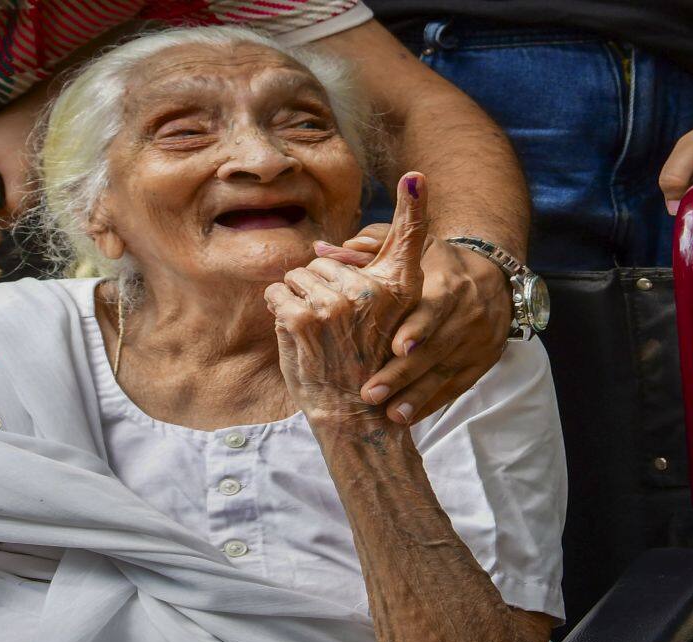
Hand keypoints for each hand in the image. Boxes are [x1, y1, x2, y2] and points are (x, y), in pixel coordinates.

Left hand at [266, 173, 426, 424]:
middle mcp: (371, 292)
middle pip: (325, 260)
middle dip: (319, 286)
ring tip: (317, 334)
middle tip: (331, 326)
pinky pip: (277, 292)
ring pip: (299, 275)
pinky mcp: (304, 318)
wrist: (353, 415)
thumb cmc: (365, 365)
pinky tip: (296, 334)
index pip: (409, 238)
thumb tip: (323, 247)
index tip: (415, 176)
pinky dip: (278, 309)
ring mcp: (336, 304)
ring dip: (297, 299)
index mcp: (397, 289)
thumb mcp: (384, 322)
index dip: (413, 203)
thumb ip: (370, 282)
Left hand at [313, 223, 510, 425]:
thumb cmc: (442, 264)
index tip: (395, 347)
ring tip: (390, 417)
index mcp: (448, 286)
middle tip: (370, 394)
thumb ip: (370, 248)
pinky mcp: (481, 364)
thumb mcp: (416, 248)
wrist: (497, 281)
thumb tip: (325, 250)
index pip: (432, 309)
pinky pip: (454, 388)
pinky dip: (430, 404)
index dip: (417, 329)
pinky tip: (407, 420)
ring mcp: (475, 344)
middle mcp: (465, 317)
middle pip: (433, 350)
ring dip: (416, 397)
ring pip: (444, 374)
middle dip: (402, 374)